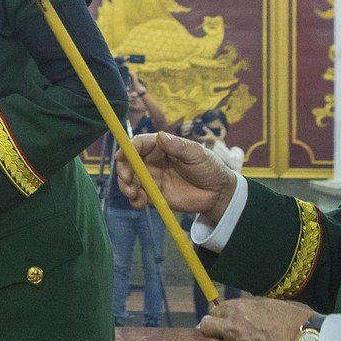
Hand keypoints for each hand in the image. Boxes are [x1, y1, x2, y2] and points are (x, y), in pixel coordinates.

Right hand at [114, 131, 238, 221]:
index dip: (128, 149)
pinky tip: (139, 204)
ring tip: (134, 194)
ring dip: (126, 187)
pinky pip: (138, 197)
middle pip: (129, 163)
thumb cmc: (209, 167)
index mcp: (160, 147)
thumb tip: (160, 137)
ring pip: (130, 180)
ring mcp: (152, 178)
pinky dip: (134, 200)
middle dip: (123, 170)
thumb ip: (178, 147)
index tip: (122, 157)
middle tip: (128, 180)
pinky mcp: (154, 195)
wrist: (217, 193)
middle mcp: (152, 161)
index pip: (138, 144)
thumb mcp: (197, 154)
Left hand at [195, 297, 316, 340]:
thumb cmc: (293, 321)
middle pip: (207, 329)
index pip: (213, 312)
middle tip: (226, 334)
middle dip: (214, 330)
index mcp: (238, 310)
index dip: (219, 316)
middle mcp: (232, 330)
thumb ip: (245, 310)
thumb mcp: (267, 306)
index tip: (224, 320)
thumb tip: (230, 313)